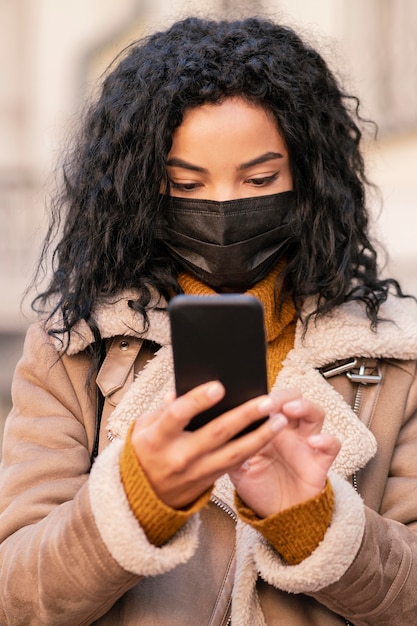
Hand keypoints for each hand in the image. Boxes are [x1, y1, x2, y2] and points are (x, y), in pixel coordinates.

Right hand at [130, 381, 288, 508]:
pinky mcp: (209, 481)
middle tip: (267, 400)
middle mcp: (180, 456)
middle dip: (244, 415)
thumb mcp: (142, 428)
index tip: (219, 386)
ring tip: (280, 420)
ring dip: (261, 436)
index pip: (178, 415)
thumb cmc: (144, 452)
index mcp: (158, 438)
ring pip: (234, 453)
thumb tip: (180, 390)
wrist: (141, 497)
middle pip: (216, 433)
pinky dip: (253, 449)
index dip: (198, 401)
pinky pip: (235, 464)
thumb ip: (163, 409)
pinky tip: (269, 435)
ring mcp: (196, 471)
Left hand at [228, 392, 340, 517]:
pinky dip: (326, 439)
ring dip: (305, 406)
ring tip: (291, 410)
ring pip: (315, 413)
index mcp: (266, 427)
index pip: (268, 400)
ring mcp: (306, 443)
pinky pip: (332, 444)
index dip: (262, 395)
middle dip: (284, 395)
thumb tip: (220, 432)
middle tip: (272, 401)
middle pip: (294, 398)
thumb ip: (232, 450)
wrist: (278, 516)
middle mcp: (288, 430)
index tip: (252, 398)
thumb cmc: (258, 486)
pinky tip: (314, 441)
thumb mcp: (237, 468)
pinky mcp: (320, 460)